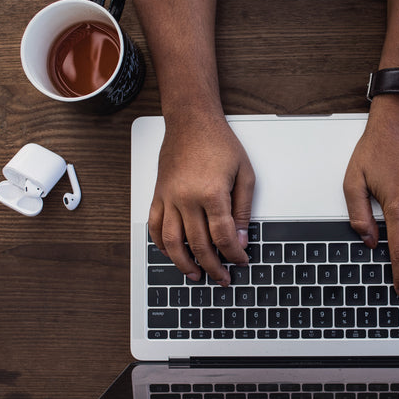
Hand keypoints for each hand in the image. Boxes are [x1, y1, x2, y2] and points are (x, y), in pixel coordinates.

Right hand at [149, 114, 254, 285]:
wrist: (191, 121)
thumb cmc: (219, 143)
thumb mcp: (244, 174)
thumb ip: (243, 209)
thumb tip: (241, 238)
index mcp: (211, 193)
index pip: (223, 236)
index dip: (234, 254)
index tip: (240, 261)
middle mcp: (186, 198)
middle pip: (199, 244)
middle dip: (213, 266)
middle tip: (222, 278)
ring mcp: (169, 198)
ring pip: (172, 242)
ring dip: (183, 263)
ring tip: (195, 275)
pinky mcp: (158, 194)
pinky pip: (154, 226)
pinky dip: (161, 244)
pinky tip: (171, 254)